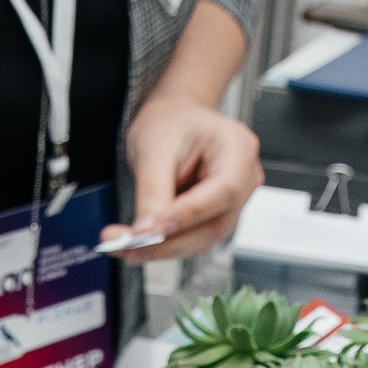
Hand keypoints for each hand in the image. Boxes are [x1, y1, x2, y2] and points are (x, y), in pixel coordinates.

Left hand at [106, 92, 261, 263]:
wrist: (173, 119)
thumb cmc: (171, 120)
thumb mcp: (155, 148)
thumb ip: (153, 192)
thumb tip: (146, 233)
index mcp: (238, 149)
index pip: (224, 191)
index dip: (191, 214)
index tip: (155, 229)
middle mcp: (244, 179)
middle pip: (213, 225)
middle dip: (168, 242)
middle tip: (127, 246)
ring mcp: (233, 202)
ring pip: (202, 239)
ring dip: (163, 248)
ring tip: (124, 245)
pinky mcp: (215, 216)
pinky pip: (193, 238)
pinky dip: (165, 244)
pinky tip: (139, 242)